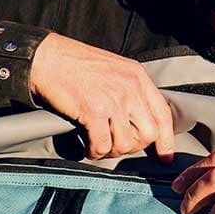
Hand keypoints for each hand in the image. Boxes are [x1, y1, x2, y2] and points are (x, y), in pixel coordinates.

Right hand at [29, 33, 179, 158]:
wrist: (47, 57)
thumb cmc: (76, 63)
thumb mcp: (114, 69)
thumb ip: (130, 91)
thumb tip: (137, 120)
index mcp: (138, 77)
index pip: (163, 113)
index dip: (167, 139)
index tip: (165, 156)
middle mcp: (130, 88)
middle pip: (148, 133)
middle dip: (135, 147)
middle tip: (119, 147)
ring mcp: (113, 99)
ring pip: (126, 143)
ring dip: (113, 151)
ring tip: (101, 147)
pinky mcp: (93, 111)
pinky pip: (102, 144)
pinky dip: (95, 152)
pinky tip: (89, 148)